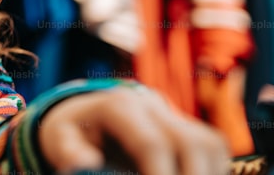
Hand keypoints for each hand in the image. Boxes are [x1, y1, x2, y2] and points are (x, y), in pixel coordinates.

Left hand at [38, 86, 229, 173]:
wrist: (87, 115)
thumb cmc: (73, 132)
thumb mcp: (59, 138)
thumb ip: (69, 151)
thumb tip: (84, 165)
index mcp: (119, 107)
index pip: (152, 144)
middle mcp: (152, 106)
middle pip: (193, 142)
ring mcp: (173, 115)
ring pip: (210, 144)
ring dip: (208, 173)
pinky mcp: (187, 128)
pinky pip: (213, 149)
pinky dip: (211, 170)